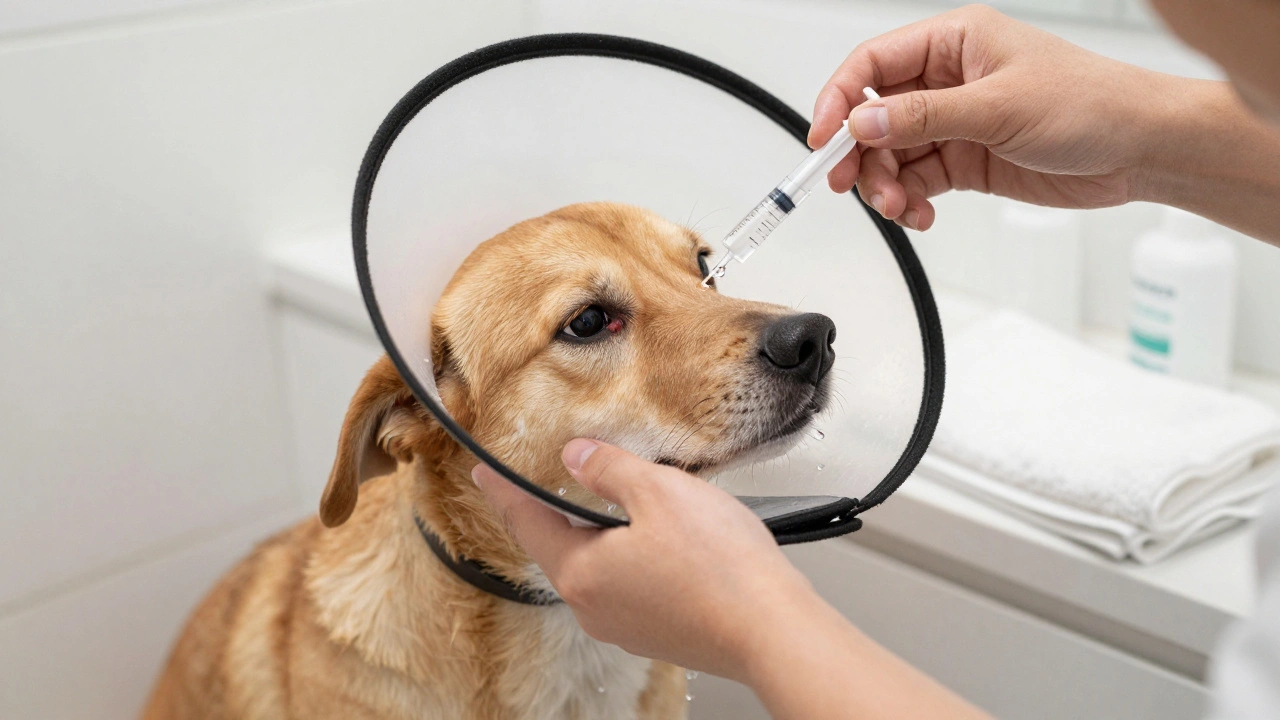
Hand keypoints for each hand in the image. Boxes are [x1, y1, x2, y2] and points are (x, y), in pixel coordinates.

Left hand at [475, 440, 992, 718]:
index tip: (485, 474)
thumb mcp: (659, 491)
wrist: (772, 628)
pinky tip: (666, 540)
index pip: (528, 522)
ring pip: (602, 567)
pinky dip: (637, 558)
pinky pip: (633, 587)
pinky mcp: (660, 634)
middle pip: (565, 547)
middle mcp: (596, 607)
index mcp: (582, 572)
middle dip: (563, 511)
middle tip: (559, 480)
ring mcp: (628, 626)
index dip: (505, 492)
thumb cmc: (721, 567)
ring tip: (627, 504)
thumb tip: (579, 457)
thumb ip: (609, 469)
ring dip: (607, 534)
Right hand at [809, 5, 1172, 229]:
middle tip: (851, 185)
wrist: (1139, 149)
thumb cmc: (1090, 104)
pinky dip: (911, 202)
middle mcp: (948, 79)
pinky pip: (917, 181)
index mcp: (954, 42)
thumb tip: (863, 121)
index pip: (874, 64)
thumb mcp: (998, 107)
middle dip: (860, 154)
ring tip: (901, 208)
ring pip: (892, 155)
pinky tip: (922, 214)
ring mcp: (956, 121)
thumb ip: (923, 117)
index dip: (840, 99)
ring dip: (886, 186)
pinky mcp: (966, 159)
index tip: (824, 139)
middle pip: (874, 115)